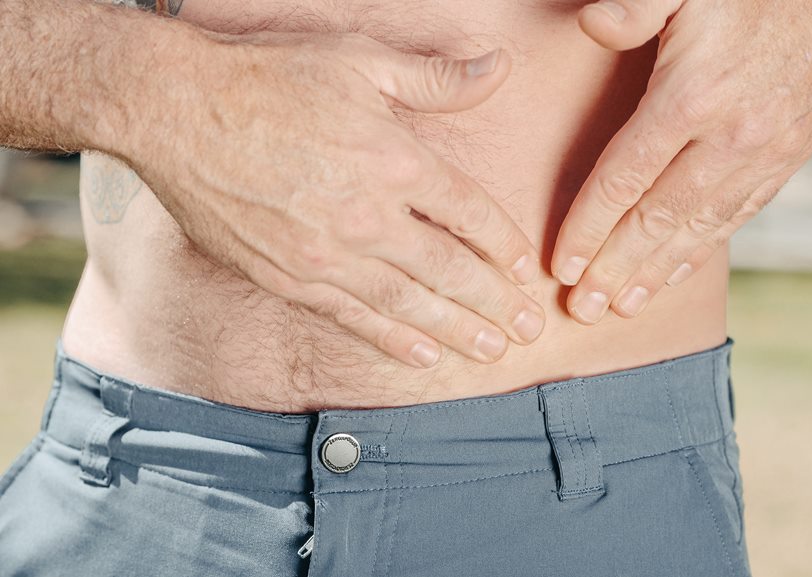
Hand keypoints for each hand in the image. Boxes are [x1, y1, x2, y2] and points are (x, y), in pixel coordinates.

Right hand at [126, 31, 544, 367]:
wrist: (174, 110)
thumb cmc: (268, 78)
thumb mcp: (358, 60)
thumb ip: (435, 77)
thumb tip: (499, 68)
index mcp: (394, 158)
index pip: (469, 212)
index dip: (503, 244)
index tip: (525, 268)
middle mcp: (368, 214)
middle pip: (450, 270)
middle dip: (495, 303)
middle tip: (528, 330)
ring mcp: (326, 252)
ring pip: (408, 304)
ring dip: (455, 330)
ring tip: (492, 352)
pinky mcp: (288, 276)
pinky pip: (352, 317)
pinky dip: (391, 339)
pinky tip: (422, 355)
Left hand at [551, 0, 811, 322]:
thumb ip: (635, 6)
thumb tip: (592, 26)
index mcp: (693, 95)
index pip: (624, 178)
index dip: (588, 227)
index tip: (561, 266)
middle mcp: (730, 137)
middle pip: (658, 218)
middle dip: (615, 268)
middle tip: (584, 310)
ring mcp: (766, 153)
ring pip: (700, 227)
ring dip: (656, 271)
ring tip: (623, 306)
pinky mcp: (790, 157)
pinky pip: (738, 216)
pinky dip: (702, 249)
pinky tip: (676, 270)